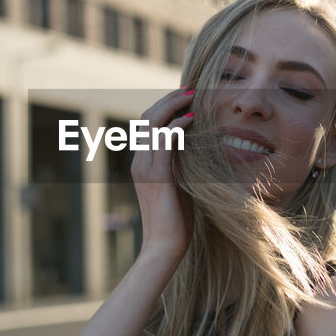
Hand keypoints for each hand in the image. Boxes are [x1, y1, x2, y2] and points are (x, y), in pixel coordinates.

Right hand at [131, 86, 194, 260]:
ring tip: (192, 96)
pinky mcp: (157, 176)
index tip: (186, 97)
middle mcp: (140, 161)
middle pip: (148, 117)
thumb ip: (181, 165)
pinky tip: (191, 119)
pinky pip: (163, 142)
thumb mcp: (179, 185)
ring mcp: (145, 168)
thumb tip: (196, 148)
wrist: (164, 246)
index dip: (166, 106)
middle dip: (169, 99)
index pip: (149, 124)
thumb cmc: (176, 220)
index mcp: (143, 162)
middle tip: (190, 90)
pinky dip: (176, 126)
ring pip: (152, 124)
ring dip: (172, 106)